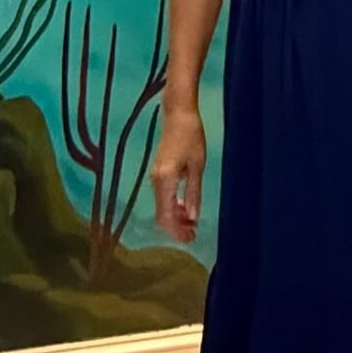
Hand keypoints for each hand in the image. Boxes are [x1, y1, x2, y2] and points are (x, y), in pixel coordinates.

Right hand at [151, 108, 205, 243]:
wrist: (178, 114)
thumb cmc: (191, 136)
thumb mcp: (197, 166)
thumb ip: (193, 192)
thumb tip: (193, 217)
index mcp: (165, 180)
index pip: (166, 215)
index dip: (177, 230)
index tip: (191, 238)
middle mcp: (156, 181)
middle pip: (161, 214)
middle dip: (176, 228)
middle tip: (193, 235)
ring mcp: (154, 176)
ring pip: (161, 207)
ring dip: (175, 218)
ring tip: (192, 224)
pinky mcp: (158, 172)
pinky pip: (162, 197)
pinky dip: (173, 206)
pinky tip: (186, 208)